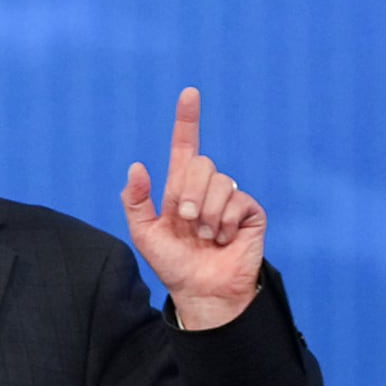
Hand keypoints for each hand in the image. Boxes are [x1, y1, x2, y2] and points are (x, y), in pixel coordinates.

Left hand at [121, 87, 264, 329]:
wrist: (201, 292)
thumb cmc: (173, 266)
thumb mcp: (144, 235)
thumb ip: (135, 201)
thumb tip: (137, 166)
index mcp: (180, 189)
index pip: (185, 146)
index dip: (187, 120)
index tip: (189, 93)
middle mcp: (206, 189)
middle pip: (202, 164)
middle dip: (190, 194)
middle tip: (187, 221)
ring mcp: (230, 199)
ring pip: (221, 182)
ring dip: (208, 214)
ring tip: (206, 236)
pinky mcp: (250, 212)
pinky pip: (239, 201)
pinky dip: (226, 222)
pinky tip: (224, 238)